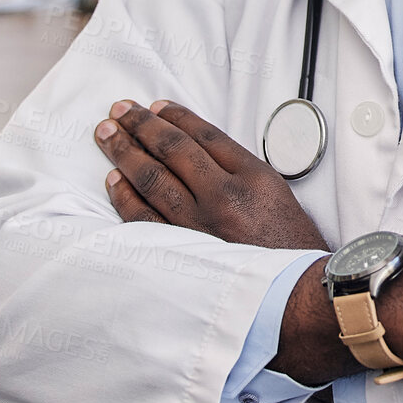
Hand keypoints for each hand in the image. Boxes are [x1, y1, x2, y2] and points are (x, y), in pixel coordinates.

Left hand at [94, 100, 327, 251]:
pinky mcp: (183, 253)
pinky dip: (125, 196)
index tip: (157, 106)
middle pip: (174, 149)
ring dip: (125, 152)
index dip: (177, 117)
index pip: (205, 135)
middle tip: (121, 110)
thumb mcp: (277, 194)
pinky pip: (144, 219)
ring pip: (153, 178)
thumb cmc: (290, 247)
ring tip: (107, 134)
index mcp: (254, 177)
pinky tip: (114, 179)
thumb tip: (197, 151)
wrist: (295, 295)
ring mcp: (200, 226)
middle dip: (143, 125)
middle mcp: (225, 197)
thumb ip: (240, 170)